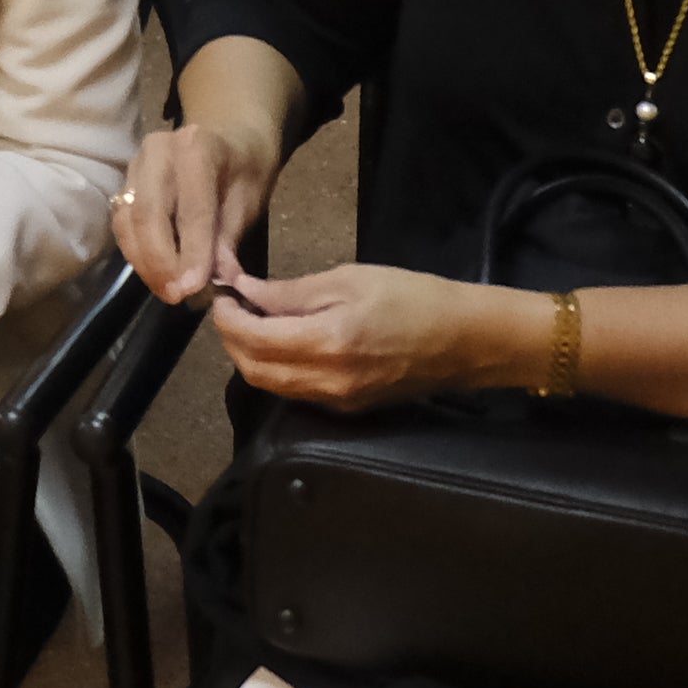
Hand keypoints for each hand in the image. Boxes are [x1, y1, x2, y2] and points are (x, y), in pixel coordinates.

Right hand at [117, 112, 273, 303]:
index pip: (191, 207)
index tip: (192, 289)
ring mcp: (135, 165)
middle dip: (160, 262)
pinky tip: (154, 273)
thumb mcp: (250, 199)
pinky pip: (122, 223)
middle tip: (176, 296)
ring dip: (144, 262)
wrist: (229, 135)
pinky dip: (135, 252)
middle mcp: (158, 151)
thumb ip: (229, 237)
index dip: (191, 251)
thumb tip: (219, 279)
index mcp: (197, 148)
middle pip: (148, 213)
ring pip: (128, 220)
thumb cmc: (243, 169)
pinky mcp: (124, 182)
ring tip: (167, 291)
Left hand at [212, 259, 530, 410]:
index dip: (228, 318)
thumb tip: (247, 292)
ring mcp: (337, 401)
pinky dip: (277, 369)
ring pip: (272, 385)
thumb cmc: (412, 297)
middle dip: (232, 340)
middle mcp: (326, 381)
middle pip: (254, 370)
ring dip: (252, 357)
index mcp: (327, 342)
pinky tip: (282, 342)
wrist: (464, 339)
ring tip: (251, 322)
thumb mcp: (350, 278)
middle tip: (232, 308)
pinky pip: (297, 392)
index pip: (253, 339)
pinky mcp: (348, 409)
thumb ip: (293, 291)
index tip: (223, 295)